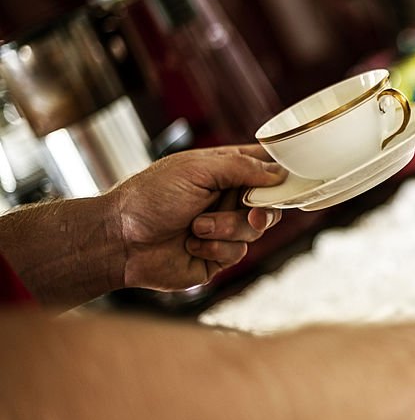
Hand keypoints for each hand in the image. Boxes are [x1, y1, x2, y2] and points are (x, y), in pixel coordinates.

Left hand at [111, 145, 287, 290]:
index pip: (263, 164)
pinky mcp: (218, 255)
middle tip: (251, 210)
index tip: (289, 179)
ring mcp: (224, 227)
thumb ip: (241, 167)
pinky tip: (191, 243)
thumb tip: (278, 173)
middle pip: (269, 201)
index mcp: (222, 170)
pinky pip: (238, 252)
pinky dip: (216, 247)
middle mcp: (226, 198)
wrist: (119, 240)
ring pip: (255, 229)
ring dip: (227, 228)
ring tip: (196, 227)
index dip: (280, 171)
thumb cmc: (150, 197)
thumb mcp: (197, 170)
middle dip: (261, 208)